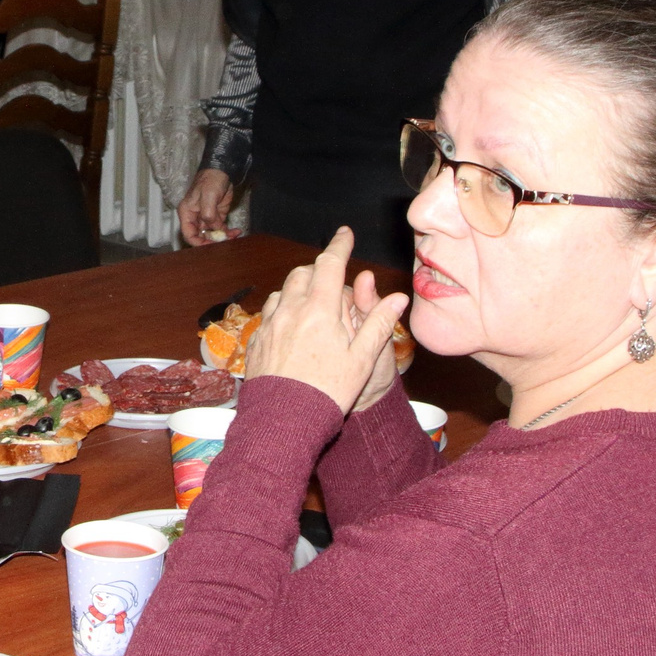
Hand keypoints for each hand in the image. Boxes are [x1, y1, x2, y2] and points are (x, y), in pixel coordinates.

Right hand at [177, 170, 239, 244]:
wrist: (222, 171)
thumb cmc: (210, 180)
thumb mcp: (208, 196)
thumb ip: (208, 214)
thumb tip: (214, 229)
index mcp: (187, 213)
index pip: (189, 234)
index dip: (198, 243)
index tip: (211, 246)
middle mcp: (195, 218)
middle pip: (201, 237)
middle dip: (213, 241)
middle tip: (226, 241)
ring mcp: (207, 218)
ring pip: (213, 235)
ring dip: (223, 238)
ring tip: (234, 236)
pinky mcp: (217, 217)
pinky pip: (221, 229)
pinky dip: (228, 233)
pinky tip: (236, 232)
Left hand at [241, 229, 409, 417]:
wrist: (284, 421)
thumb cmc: (328, 391)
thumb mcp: (363, 359)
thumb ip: (378, 323)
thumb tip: (399, 298)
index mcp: (318, 310)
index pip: (330, 264)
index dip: (339, 246)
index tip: (345, 233)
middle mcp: (290, 310)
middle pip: (302, 274)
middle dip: (318, 269)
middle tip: (332, 278)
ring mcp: (269, 325)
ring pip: (282, 292)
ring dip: (297, 289)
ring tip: (312, 303)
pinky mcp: (256, 342)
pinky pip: (268, 315)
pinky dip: (281, 310)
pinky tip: (290, 327)